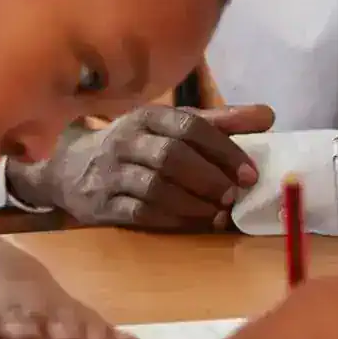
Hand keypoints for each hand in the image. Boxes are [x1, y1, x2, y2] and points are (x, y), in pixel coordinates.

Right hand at [27, 104, 274, 231]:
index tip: (249, 172)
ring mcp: (111, 173)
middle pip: (171, 156)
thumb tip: (268, 115)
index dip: (222, 149)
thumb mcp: (172, 127)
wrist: (69, 169)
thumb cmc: (135, 145)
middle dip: (209, 178)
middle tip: (235, 196)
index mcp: (148, 116)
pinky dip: (173, 219)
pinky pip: (140, 213)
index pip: (188, 125)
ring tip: (220, 214)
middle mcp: (126, 140)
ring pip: (156, 187)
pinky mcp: (103, 205)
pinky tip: (195, 224)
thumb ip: (219, 122)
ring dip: (194, 203)